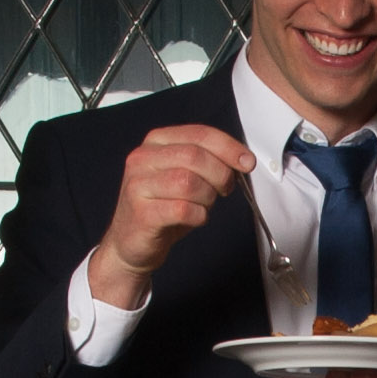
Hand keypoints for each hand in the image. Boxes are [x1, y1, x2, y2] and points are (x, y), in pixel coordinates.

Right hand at [89, 124, 260, 308]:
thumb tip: (239, 160)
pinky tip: (194, 218)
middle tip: (225, 189)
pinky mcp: (142, 213)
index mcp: (156, 143)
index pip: (199, 134)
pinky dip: (198, 216)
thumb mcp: (183, 177)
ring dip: (208, 197)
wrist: (131, 243)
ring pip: (189, 182)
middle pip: (195, 156)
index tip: (246, 161)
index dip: (228, 147)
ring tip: (203, 205)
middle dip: (221, 174)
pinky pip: (183, 209)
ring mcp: (139, 185)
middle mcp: (143, 159)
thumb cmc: (160, 209)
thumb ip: (206, 162)